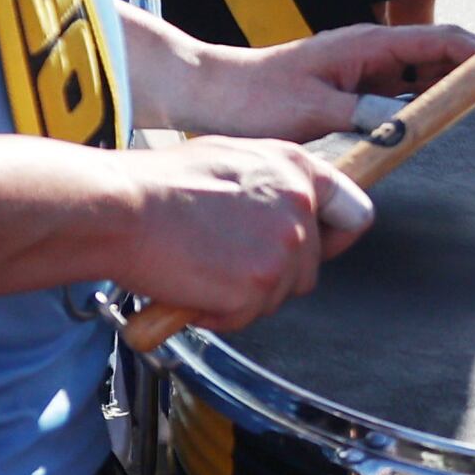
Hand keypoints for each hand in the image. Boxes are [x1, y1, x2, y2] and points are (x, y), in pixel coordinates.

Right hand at [107, 135, 375, 332]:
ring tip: (201, 266)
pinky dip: (218, 312)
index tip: (318, 247)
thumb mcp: (230, 157)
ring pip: (278, 295)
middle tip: (223, 259)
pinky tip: (192, 285)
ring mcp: (282, 250)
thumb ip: (272, 181)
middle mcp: (300, 208)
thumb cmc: (158, 183)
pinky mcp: (258, 287)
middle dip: (272, 273)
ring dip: (243, 294)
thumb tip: (292, 203)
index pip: (354, 213)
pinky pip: (246, 316)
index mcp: (296, 169)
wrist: (120, 209)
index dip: (335, 237)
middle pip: (309, 267)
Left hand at [176, 20, 474, 142]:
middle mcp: (371, 51)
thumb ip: (365, 117)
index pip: (444, 42)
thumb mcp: (313, 111)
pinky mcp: (353, 90)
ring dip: (460, 85)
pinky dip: (430, 103)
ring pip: (427, 74)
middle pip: (444, 54)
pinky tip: (446, 119)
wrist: (211, 94)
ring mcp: (363, 70)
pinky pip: (404, 94)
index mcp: (367, 44)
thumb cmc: (254, 98)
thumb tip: (410, 127)